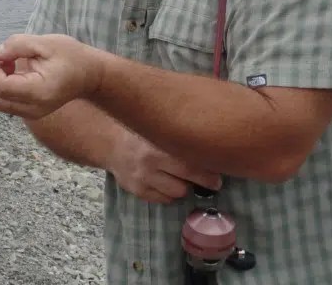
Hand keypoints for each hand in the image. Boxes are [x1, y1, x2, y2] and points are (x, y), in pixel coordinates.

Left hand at [0, 34, 104, 119]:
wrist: (90, 75)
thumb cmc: (71, 56)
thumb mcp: (45, 43)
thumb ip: (17, 46)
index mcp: (38, 91)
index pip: (1, 87)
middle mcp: (33, 109)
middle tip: (4, 58)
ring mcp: (32, 114)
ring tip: (12, 64)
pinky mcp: (30, 113)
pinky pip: (6, 102)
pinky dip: (4, 87)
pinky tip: (16, 73)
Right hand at [107, 128, 222, 204]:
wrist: (113, 143)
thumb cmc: (144, 135)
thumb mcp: (160, 132)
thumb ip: (180, 140)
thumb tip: (212, 151)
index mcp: (158, 147)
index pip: (189, 166)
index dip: (207, 174)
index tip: (219, 176)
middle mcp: (149, 164)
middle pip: (184, 184)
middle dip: (202, 184)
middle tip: (213, 183)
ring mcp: (142, 180)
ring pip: (176, 194)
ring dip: (183, 188)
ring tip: (183, 178)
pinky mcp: (137, 191)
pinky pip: (163, 199)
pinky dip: (169, 194)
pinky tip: (167, 182)